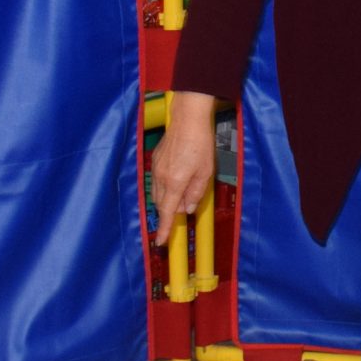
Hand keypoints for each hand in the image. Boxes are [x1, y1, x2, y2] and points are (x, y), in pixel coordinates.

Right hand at [151, 92, 216, 245]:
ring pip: (158, 193)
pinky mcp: (155, 160)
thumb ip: (196, 193)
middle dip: (170, 211)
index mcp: (175, 183)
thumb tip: (187, 209)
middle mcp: (162, 178)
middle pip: (161, 204)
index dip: (164, 228)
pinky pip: (157, 181)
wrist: (187, 120)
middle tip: (185, 206)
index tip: (160, 241)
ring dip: (167, 199)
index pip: (167, 212)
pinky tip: (177, 177)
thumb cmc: (201, 144)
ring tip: (183, 191)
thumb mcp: (205, 172)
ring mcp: (156, 168)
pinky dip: (165, 186)